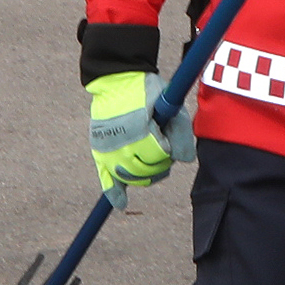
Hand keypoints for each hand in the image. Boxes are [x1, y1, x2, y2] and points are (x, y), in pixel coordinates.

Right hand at [87, 71, 194, 207]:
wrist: (118, 80)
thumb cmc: (149, 92)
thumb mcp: (171, 105)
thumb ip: (181, 132)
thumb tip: (185, 160)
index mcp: (140, 130)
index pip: (163, 155)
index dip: (170, 148)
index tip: (167, 135)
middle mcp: (122, 143)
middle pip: (148, 170)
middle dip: (160, 162)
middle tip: (161, 148)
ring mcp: (109, 150)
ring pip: (131, 178)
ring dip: (144, 174)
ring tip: (149, 161)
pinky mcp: (99, 152)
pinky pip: (105, 180)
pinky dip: (114, 193)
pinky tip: (120, 204)